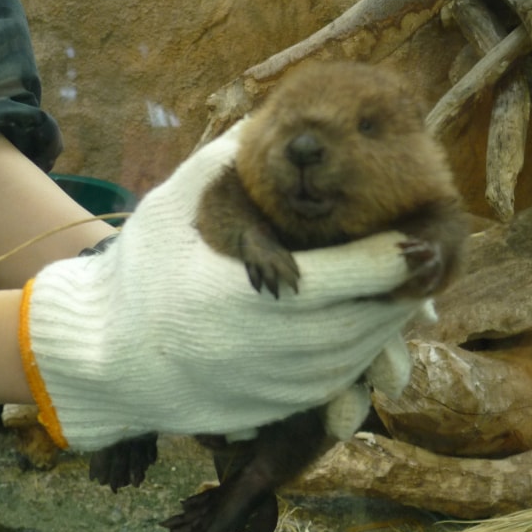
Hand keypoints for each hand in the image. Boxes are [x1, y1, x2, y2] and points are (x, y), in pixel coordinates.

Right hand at [18, 124, 424, 450]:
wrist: (104, 359)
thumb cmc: (138, 274)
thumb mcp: (170, 206)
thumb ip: (224, 161)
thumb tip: (272, 119)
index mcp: (236, 298)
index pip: (338, 283)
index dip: (386, 261)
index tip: (421, 239)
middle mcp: (260, 353)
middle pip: (361, 324)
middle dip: (400, 290)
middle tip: (426, 255)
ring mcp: (269, 390)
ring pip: (356, 357)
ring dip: (387, 321)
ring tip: (404, 283)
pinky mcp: (272, 412)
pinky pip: (337, 383)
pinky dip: (361, 351)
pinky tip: (366, 320)